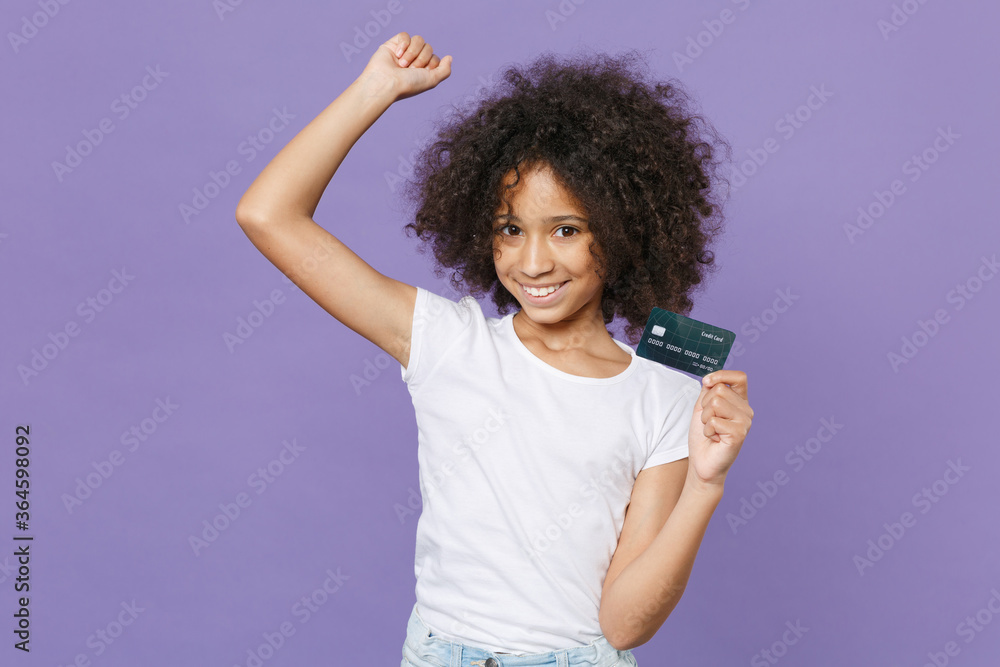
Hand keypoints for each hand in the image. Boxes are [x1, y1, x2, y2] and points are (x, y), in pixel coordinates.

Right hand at [358, 32, 451, 102]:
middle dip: (421, 59)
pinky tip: (397, 55)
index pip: (435, 57)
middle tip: (410, 70)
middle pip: (428, 47)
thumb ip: (444, 70)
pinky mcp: (393, 44)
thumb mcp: (432, 80)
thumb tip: (450, 57)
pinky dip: (403, 45)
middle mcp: (414, 60)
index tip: (421, 73)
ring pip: (418, 40)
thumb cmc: (408, 84)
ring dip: (412, 53)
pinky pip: (405, 35)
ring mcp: (404, 51)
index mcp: (423, 70)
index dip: (431, 64)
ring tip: (402, 65)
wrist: (386, 82)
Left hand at [686, 370, 752, 488]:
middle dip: (705, 404)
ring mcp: (745, 422)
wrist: (702, 462)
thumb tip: (711, 379)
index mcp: (740, 401)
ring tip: (712, 430)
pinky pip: (714, 420)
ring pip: (716, 402)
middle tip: (708, 421)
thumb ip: (708, 390)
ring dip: (705, 417)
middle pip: (720, 389)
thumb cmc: (702, 436)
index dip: (721, 375)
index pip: (739, 377)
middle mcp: (746, 410)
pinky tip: (714, 438)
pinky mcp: (739, 434)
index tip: (707, 382)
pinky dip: (708, 430)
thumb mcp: (703, 407)